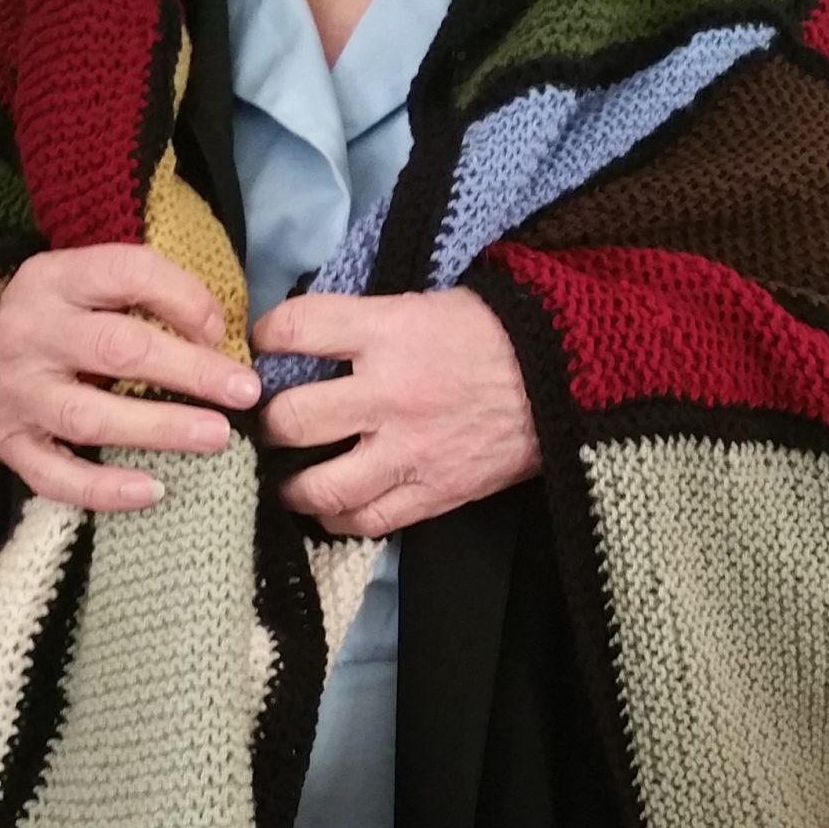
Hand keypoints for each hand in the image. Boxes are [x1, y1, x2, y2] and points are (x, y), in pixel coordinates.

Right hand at [0, 245, 260, 510]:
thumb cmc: (57, 315)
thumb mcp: (89, 283)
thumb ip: (146, 296)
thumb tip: (222, 338)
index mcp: (55, 278)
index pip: (128, 274)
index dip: (184, 299)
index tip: (224, 331)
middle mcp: (30, 332)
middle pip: (117, 349)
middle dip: (190, 371)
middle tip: (245, 392)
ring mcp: (14, 392)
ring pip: (89, 416)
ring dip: (158, 428)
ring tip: (217, 437)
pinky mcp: (5, 441)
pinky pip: (55, 476)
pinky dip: (104, 489)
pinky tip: (153, 491)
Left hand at [254, 288, 539, 536]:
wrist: (564, 380)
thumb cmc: (493, 334)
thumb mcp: (425, 306)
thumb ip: (367, 325)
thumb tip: (310, 340)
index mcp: (389, 332)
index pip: (298, 328)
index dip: (265, 336)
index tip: (264, 345)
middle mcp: (389, 394)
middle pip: (294, 419)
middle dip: (270, 422)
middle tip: (269, 423)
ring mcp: (409, 452)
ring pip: (321, 486)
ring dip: (293, 484)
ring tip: (290, 477)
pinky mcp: (432, 494)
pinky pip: (365, 521)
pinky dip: (337, 517)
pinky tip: (333, 505)